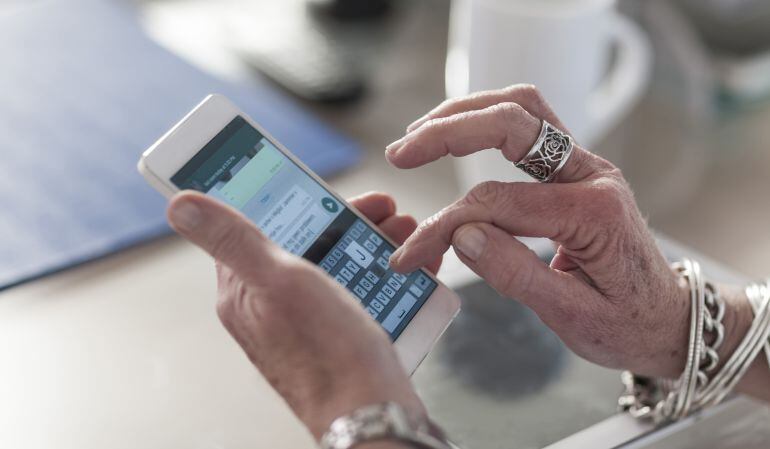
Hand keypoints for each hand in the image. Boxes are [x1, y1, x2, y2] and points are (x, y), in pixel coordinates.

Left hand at [167, 191, 431, 438]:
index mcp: (245, 291)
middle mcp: (272, 305)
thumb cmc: (327, 355)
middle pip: (306, 242)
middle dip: (346, 220)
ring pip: (338, 263)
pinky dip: (383, 273)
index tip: (320, 183)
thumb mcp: (279, 282)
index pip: (257, 227)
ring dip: (371, 243)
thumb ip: (233, 240)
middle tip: (382, 210)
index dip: (289, 200)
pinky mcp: (338, 334)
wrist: (374, 416)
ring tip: (405, 235)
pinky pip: (359, 289)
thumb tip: (181, 204)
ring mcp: (307, 320)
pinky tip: (407, 267)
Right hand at [386, 84, 695, 378]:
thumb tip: (461, 236)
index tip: (409, 254)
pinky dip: (487, 120)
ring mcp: (586, 165)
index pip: (499, 203)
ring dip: (467, 112)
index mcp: (595, 212)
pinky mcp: (574, 168)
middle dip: (449, 132)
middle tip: (401, 152)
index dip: (446, 225)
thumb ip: (516, 273)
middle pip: (514, 123)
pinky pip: (530, 124)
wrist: (668, 318)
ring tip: (420, 132)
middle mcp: (593, 174)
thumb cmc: (627, 323)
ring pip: (523, 109)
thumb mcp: (572, 316)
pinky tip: (455, 133)